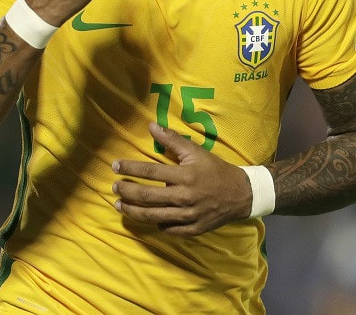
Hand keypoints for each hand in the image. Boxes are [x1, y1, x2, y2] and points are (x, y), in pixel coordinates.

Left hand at [112, 122, 251, 236]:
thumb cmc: (216, 170)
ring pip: (153, 217)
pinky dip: (155, 224)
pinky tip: (147, 219)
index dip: (130, 169)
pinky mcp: (192, 230)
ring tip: (119, 205)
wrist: (241, 194)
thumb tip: (150, 126)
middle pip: (147, 197)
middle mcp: (185, 197)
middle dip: (127, 192)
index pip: (150, 172)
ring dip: (133, 211)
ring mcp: (188, 216)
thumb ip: (172, 140)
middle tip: (114, 188)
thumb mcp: (196, 152)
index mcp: (186, 176)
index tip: (115, 166)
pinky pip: (168, 229)